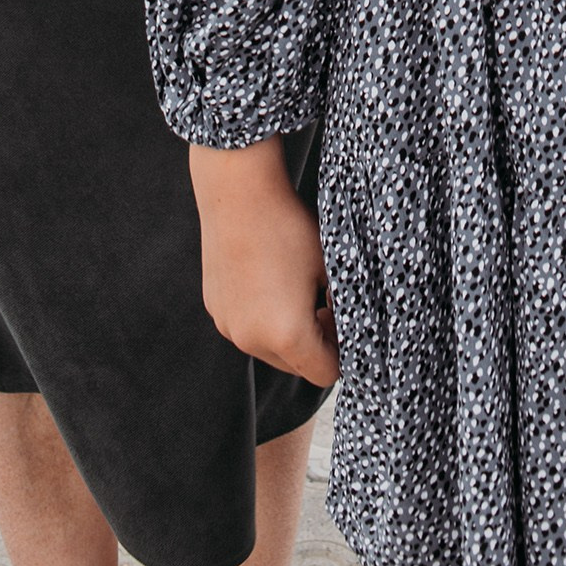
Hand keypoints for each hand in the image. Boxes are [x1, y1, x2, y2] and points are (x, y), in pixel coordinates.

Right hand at [187, 139, 338, 386]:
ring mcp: (228, 326)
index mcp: (287, 336)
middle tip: (325, 305)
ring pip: (269, 349)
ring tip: (297, 291)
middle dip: (315, 344)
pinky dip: (262, 317)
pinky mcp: (215, 309)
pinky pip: (247, 327)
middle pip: (296, 366)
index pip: (326, 373)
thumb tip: (350, 324)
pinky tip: (270, 279)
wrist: (238, 192)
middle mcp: (252, 341)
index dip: (342, 353)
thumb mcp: (330, 268)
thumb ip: (343, 307)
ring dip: (287, 333)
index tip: (343, 322)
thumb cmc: (290, 227)